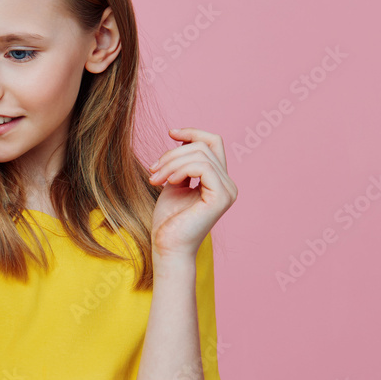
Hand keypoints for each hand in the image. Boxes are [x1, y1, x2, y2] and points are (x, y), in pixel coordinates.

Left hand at [147, 128, 238, 260]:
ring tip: (155, 178)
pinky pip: (202, 166)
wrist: (167, 247)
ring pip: (200, 154)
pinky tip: (167, 182)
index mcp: (218, 180)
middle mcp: (228, 184)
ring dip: (171, 162)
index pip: (213, 142)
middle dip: (172, 153)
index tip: (170, 133)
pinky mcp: (221, 197)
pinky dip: (180, 169)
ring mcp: (227, 191)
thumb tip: (181, 137)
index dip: (192, 132)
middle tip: (152, 170)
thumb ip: (182, 163)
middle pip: (202, 146)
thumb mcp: (174, 182)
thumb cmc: (168, 220)